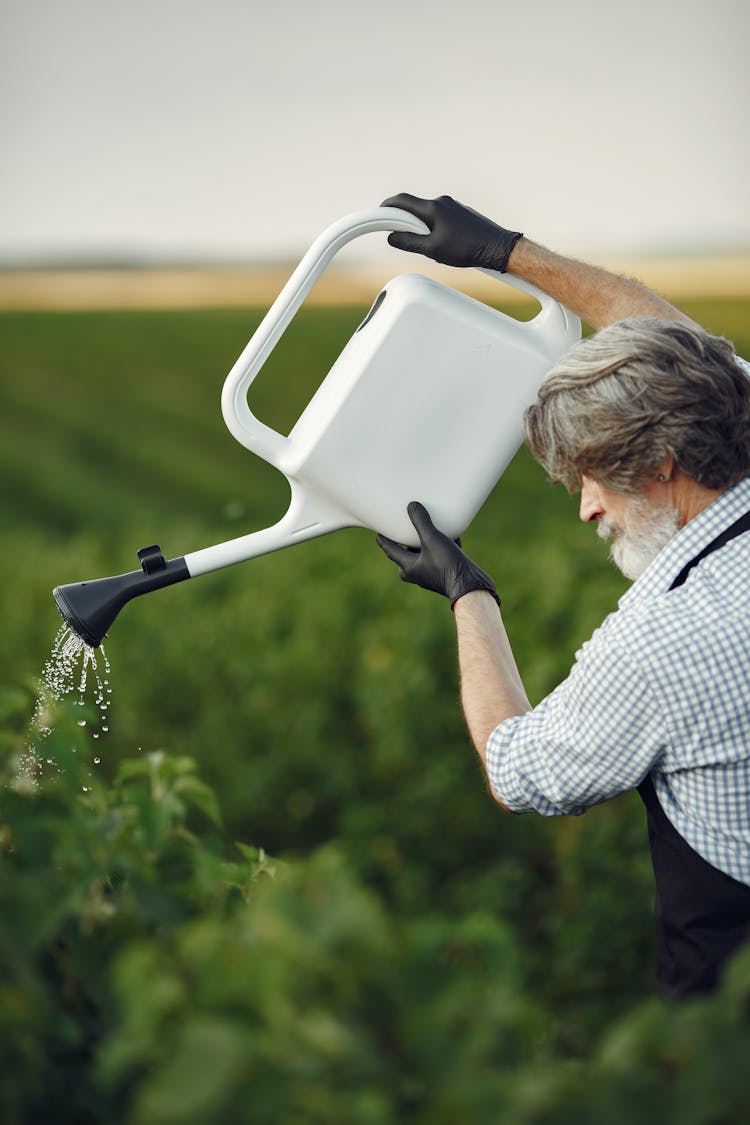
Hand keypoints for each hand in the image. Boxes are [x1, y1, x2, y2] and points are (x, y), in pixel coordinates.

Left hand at [376, 501, 499, 608]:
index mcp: (408, 566)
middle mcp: (418, 572)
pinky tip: (452, 535)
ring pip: (425, 554)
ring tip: (431, 528)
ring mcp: (432, 573)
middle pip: (407, 554)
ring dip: (427, 542)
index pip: (391, 550)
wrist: (470, 585)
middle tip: (405, 529)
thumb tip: (411, 506)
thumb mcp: (432, 539)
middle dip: (406, 542)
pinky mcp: (446, 572)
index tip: (378, 534)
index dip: (384, 540)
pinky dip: (443, 546)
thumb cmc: (447, 565)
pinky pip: (440, 556)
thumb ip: (421, 522)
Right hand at [381, 193, 521, 272]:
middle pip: (413, 207)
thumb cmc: (467, 249)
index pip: (402, 200)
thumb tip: (392, 237)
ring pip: (427, 214)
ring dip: (420, 227)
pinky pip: (439, 217)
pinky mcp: (460, 213)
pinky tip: (442, 244)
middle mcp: (442, 202)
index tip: (378, 215)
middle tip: (401, 237)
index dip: (386, 207)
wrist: (497, 247)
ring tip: (429, 246)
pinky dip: (433, 227)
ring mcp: (452, 206)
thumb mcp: (432, 250)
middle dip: (403, 221)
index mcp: (433, 208)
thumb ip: (409, 242)